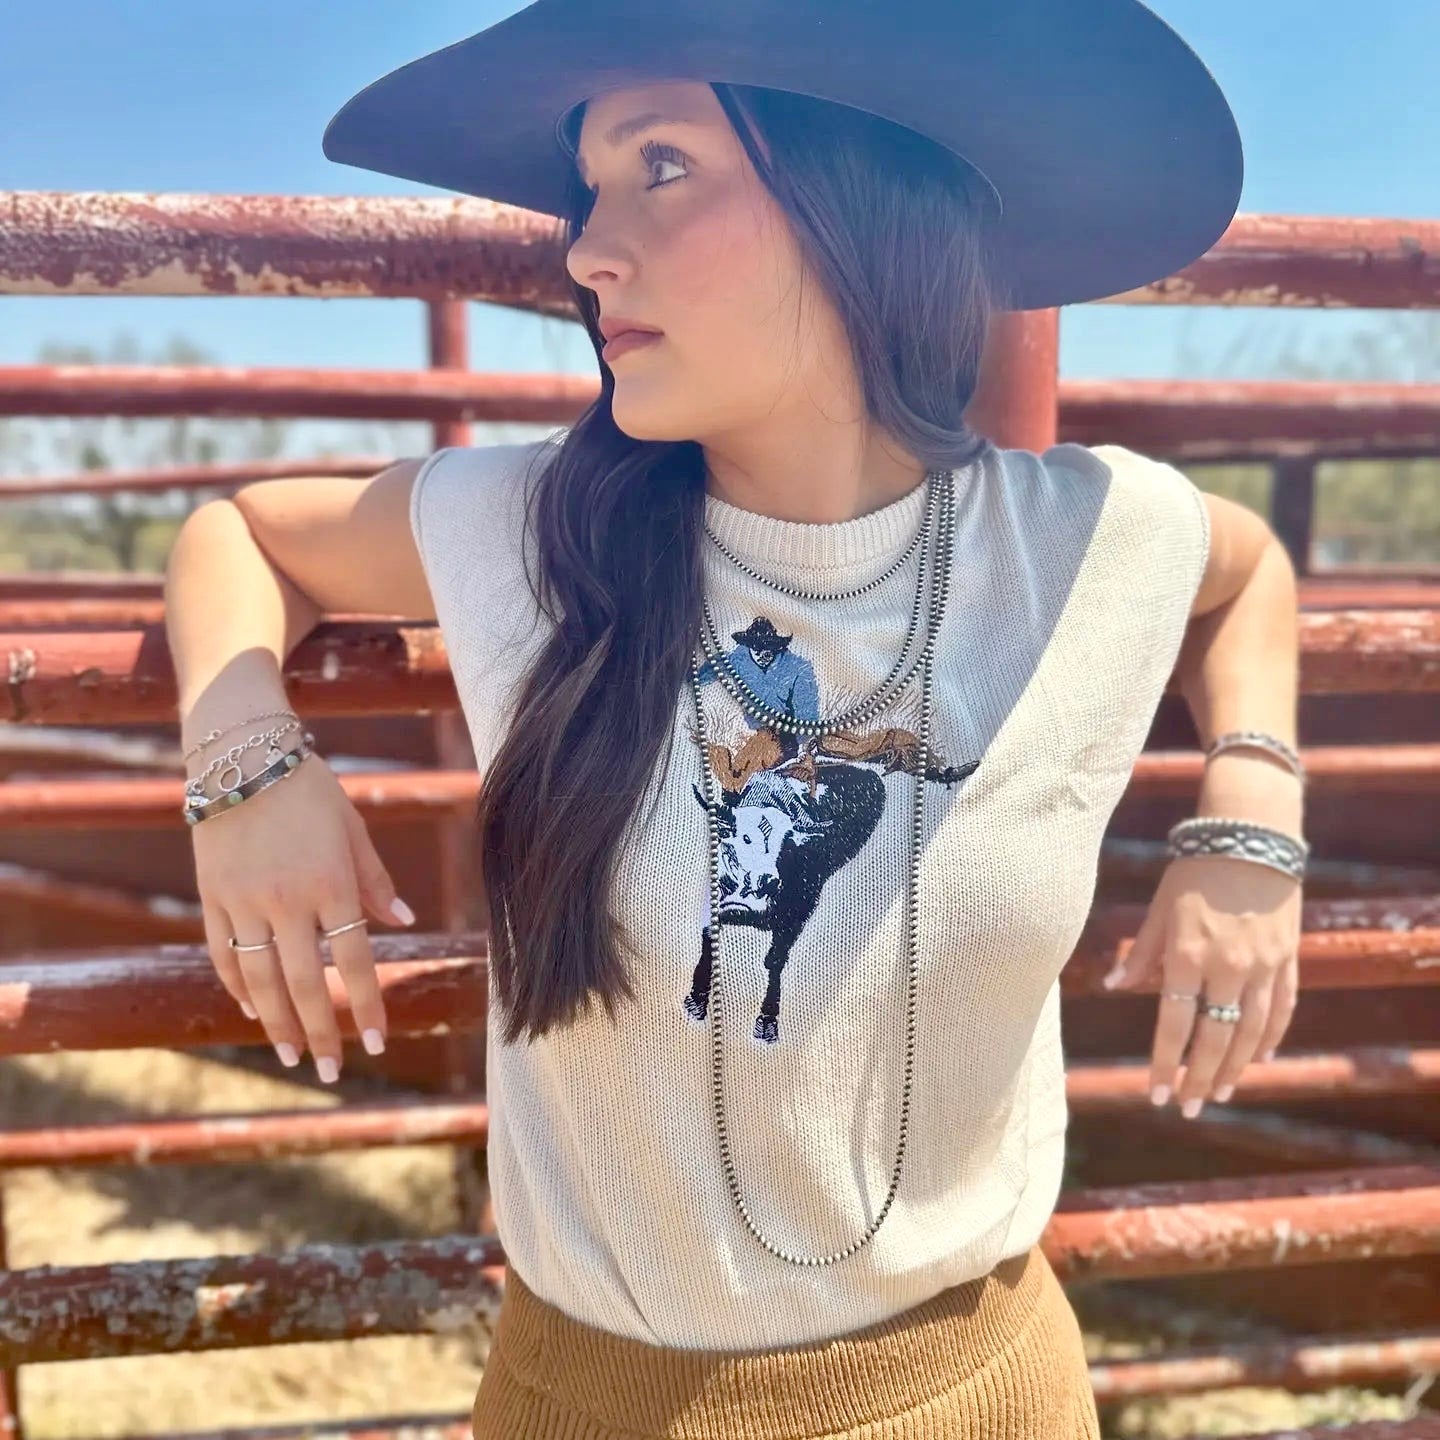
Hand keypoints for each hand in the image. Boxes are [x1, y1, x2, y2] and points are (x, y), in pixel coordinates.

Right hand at [190, 746, 415, 1081]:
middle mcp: (287, 899)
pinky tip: (253, 1010)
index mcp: (330, 882)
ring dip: (277, 1022)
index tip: (377, 1041)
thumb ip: (374, 879)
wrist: (241, 756)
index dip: (365, 1004)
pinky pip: (224, 954)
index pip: (353, 960)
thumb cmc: (309, 790)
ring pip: (260, 979)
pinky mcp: (211, 897)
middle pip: (305, 983)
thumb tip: (403, 921)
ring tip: (292, 1054)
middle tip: (329, 1069)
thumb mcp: (353, 827)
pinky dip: (238, 986)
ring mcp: (244, 901)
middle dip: (320, 1031)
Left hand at [1103, 855, 1301, 1117]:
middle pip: (1215, 1038)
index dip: (1163, 1062)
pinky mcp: (1288, 960)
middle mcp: (1228, 967)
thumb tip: (1112, 986)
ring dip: (1235, 1068)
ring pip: (1251, 1032)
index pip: (1173, 1023)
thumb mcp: (1159, 909)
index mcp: (1188, 955)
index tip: (1155, 1094)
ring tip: (1220, 1094)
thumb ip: (1140, 953)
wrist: (1251, 839)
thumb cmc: (1193, 873)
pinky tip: (1258, 1060)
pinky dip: (1270, 1038)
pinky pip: (1281, 1010)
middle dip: (1199, 1079)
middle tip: (1189, 1108)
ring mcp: (1263, 966)